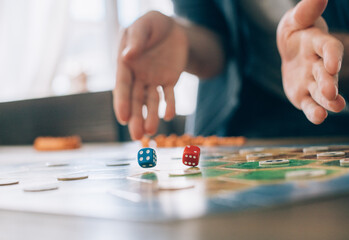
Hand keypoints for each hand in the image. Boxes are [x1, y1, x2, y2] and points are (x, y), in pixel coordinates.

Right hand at [113, 11, 187, 139]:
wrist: (173, 28)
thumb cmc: (153, 24)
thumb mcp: (144, 25)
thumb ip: (136, 40)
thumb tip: (127, 56)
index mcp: (126, 64)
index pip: (122, 86)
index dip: (121, 103)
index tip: (122, 119)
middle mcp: (138, 76)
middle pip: (135, 99)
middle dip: (135, 117)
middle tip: (136, 136)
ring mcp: (153, 80)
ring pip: (151, 101)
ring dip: (150, 116)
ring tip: (150, 132)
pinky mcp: (169, 81)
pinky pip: (169, 95)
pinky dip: (170, 105)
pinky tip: (169, 115)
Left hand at [277, 0, 345, 123]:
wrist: (289, 52)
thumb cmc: (295, 35)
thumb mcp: (295, 21)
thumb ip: (306, 12)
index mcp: (318, 44)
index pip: (329, 48)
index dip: (332, 55)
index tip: (332, 63)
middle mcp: (319, 65)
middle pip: (326, 74)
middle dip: (328, 82)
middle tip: (330, 91)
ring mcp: (312, 82)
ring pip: (321, 93)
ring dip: (327, 101)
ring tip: (333, 107)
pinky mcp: (304, 96)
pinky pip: (310, 105)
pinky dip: (314, 111)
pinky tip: (318, 117)